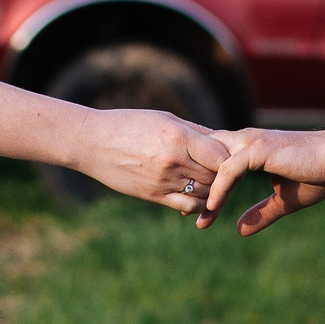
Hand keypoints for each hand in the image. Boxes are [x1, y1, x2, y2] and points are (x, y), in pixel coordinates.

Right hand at [68, 107, 232, 220]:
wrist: (92, 143)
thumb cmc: (129, 124)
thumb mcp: (163, 118)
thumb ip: (195, 130)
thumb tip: (223, 139)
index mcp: (178, 137)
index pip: (220, 155)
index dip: (230, 157)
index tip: (231, 155)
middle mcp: (173, 161)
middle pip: (216, 175)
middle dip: (226, 174)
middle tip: (229, 172)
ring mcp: (163, 181)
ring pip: (205, 193)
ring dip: (214, 190)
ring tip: (214, 182)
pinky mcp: (154, 196)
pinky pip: (187, 205)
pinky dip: (199, 203)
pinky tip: (199, 195)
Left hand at [202, 126, 324, 234]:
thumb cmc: (317, 173)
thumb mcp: (284, 200)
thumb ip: (262, 213)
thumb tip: (239, 230)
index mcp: (249, 148)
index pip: (216, 162)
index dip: (205, 185)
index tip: (195, 211)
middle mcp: (245, 141)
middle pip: (207, 158)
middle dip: (195, 184)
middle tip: (183, 211)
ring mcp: (251, 143)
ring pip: (213, 163)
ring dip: (203, 189)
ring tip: (193, 214)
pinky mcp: (258, 150)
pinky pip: (229, 170)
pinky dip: (219, 189)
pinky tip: (211, 208)